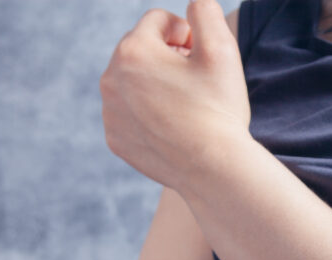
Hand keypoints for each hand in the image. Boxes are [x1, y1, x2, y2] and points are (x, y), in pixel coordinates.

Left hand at [99, 0, 250, 191]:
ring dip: (156, 85)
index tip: (202, 58)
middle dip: (167, 58)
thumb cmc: (219, 109)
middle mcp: (110, 79)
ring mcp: (110, 113)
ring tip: (186, 106)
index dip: (187, 34)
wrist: (214, 170)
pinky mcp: (115, 139)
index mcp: (132, 51)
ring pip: (133, 83)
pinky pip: (129, 114)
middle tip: (196, 82)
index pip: (158, 21)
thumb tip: (193, 4)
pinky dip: (148, 115)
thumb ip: (204, 11)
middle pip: (141, 51)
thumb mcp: (222, 49)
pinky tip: (174, 128)